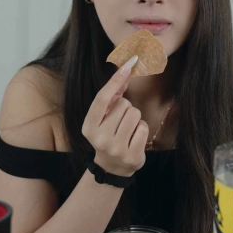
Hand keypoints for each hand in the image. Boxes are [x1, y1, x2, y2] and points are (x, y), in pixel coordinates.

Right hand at [81, 55, 148, 177]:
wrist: (112, 167)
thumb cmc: (108, 135)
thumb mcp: (103, 118)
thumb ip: (111, 97)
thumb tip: (125, 71)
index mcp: (89, 127)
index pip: (102, 99)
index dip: (115, 81)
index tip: (127, 66)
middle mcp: (100, 138)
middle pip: (124, 105)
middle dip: (126, 108)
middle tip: (120, 123)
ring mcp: (116, 149)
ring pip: (135, 114)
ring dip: (135, 118)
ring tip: (128, 130)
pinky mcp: (132, 156)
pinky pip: (144, 128)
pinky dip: (142, 130)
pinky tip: (134, 139)